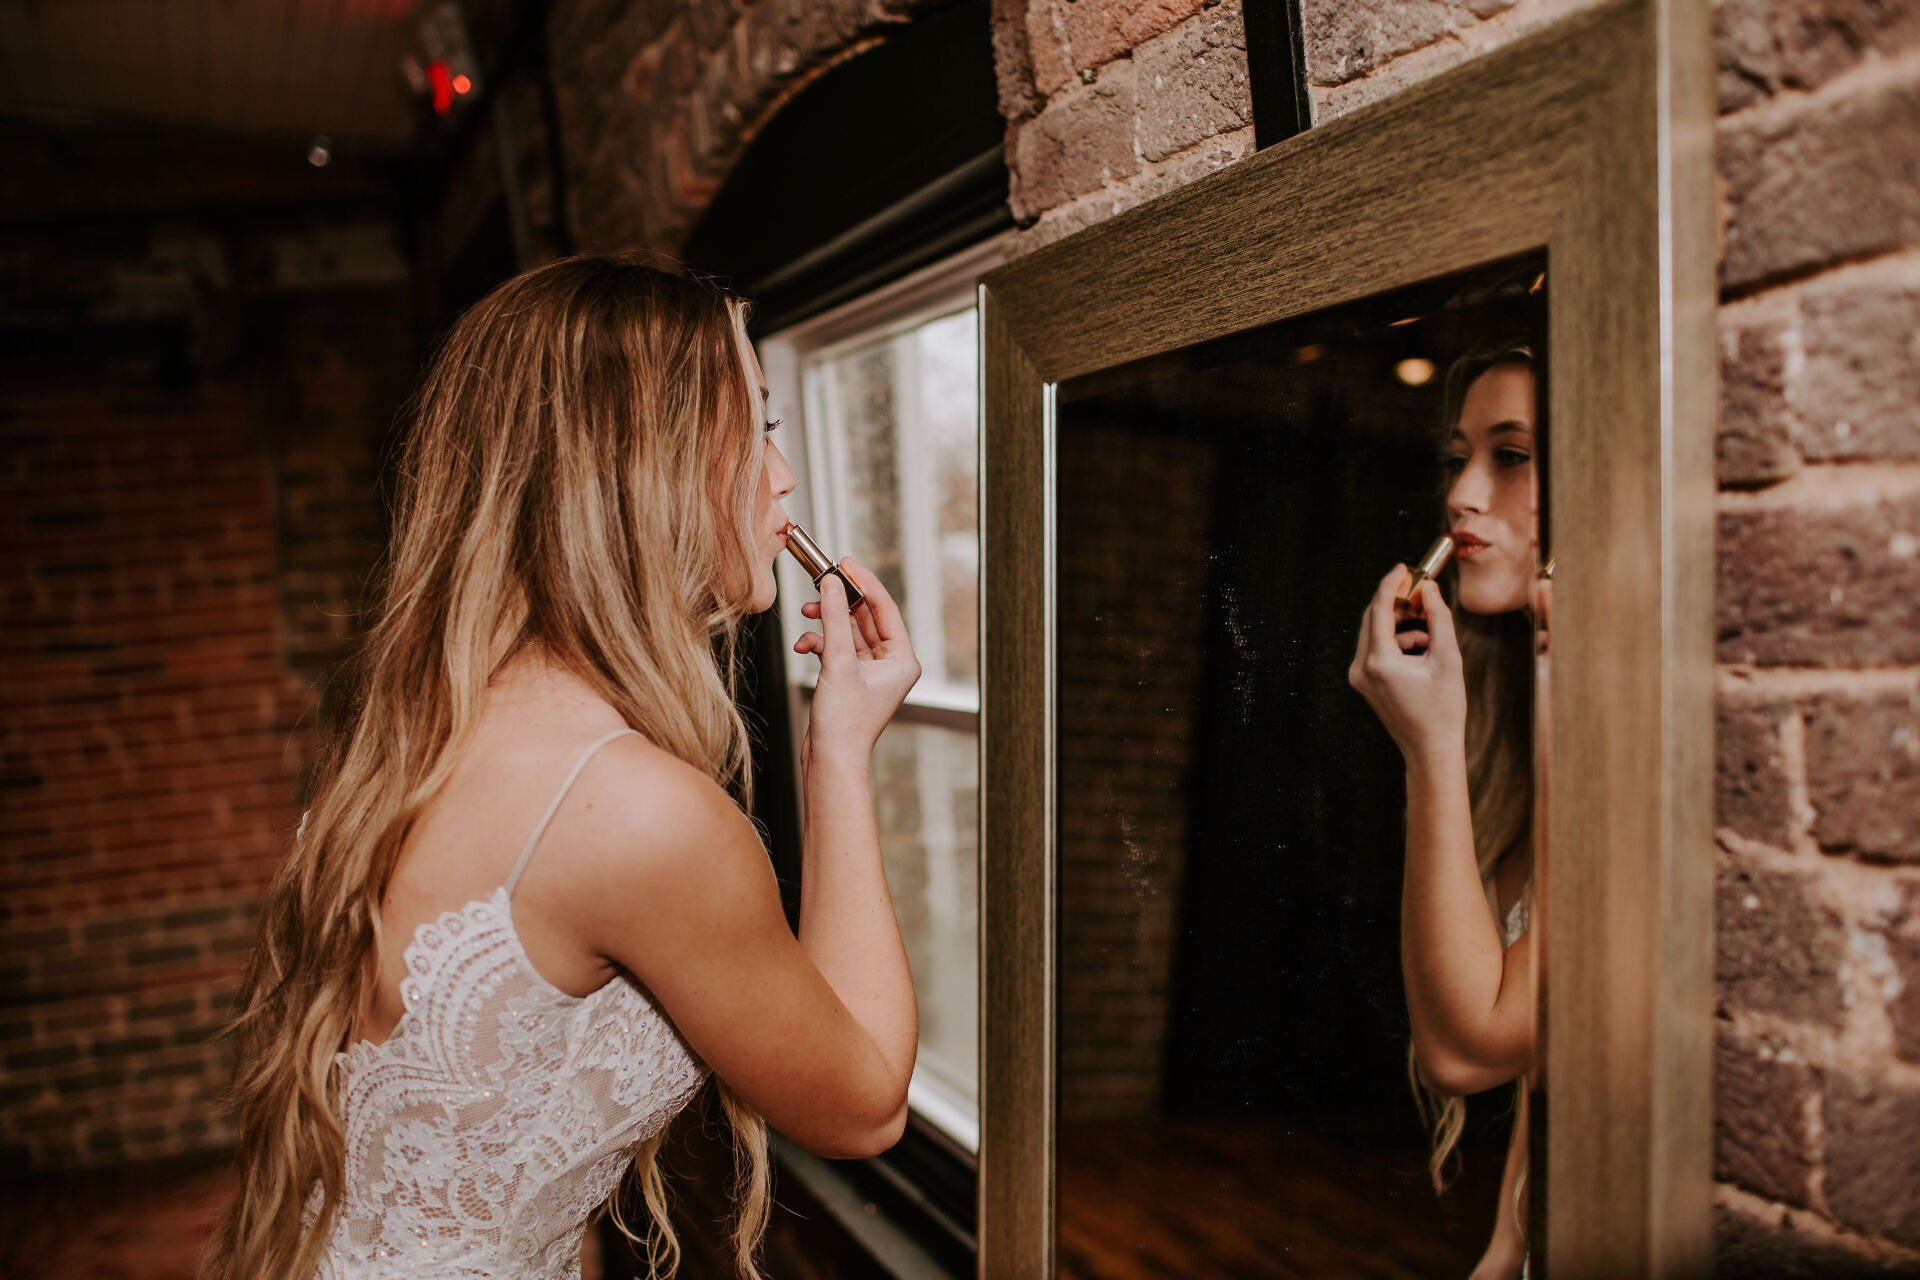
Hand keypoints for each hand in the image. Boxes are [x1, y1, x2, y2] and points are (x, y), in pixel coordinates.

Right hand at [792, 557, 920, 767]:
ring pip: (847, 631)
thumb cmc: (844, 724)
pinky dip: (819, 643)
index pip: (884, 607)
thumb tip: (831, 584)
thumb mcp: (837, 662)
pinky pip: (836, 648)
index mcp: (903, 659)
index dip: (864, 582)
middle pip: (864, 617)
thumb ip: (833, 619)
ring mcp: (870, 672)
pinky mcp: (850, 679)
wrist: (831, 760)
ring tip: (806, 615)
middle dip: (838, 602)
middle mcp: (891, 664)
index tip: (845, 562)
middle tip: (820, 582)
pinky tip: (803, 647)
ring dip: (825, 624)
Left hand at [1348, 564, 1466, 762]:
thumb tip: (1430, 590)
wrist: (1430, 748)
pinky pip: (1376, 649)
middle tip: (1419, 590)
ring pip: (1374, 633)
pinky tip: (1421, 649)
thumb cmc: (1443, 709)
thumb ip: (1439, 619)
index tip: (1404, 567)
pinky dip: (1396, 641)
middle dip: (1395, 601)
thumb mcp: (1448, 658)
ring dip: (1400, 623)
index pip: (1379, 609)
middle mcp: (1361, 668)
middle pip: (1372, 618)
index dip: (1391, 584)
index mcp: (1379, 662)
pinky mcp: (1364, 682)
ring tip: (1429, 631)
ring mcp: (1359, 677)